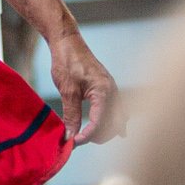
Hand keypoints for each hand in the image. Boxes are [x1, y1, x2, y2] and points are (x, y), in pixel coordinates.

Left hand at [47, 28, 119, 144]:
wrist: (68, 42)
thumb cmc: (67, 62)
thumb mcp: (67, 91)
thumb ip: (71, 115)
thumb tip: (70, 137)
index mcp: (103, 91)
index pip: (100, 123)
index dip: (87, 136)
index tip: (73, 143)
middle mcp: (112, 91)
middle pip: (113, 124)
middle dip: (98, 136)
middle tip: (77, 140)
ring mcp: (113, 90)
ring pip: (118, 119)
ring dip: (106, 131)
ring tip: (89, 136)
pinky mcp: (108, 89)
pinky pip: (117, 110)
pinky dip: (113, 122)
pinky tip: (114, 130)